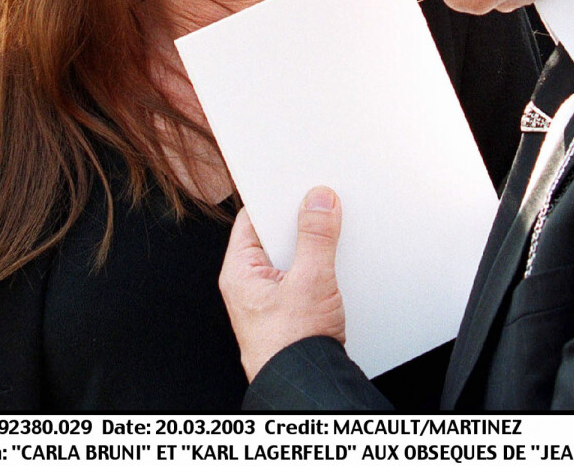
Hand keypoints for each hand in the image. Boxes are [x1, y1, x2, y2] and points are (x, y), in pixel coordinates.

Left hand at [219, 186, 346, 380]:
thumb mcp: (310, 280)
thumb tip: (318, 202)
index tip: (299, 188)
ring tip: (331, 243)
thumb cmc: (292, 347)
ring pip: (290, 259)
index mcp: (239, 273)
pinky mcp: (287, 312)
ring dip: (312, 250)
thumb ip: (315, 238)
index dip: (276, 201)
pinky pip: (301, 278)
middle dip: (299, 225)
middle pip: (274, 238)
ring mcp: (268, 300)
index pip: (252, 220)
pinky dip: (317, 270)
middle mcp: (249, 285)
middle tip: (322, 211)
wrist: (305, 384)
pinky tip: (334, 270)